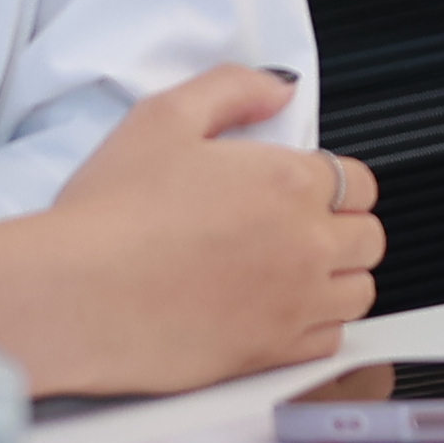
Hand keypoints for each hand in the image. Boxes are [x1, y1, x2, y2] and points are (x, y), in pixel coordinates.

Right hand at [0, 68, 380, 393]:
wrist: (74, 293)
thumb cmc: (111, 211)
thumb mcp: (164, 117)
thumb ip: (233, 89)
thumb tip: (278, 88)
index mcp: (290, 182)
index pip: (359, 182)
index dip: (333, 182)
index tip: (304, 189)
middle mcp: (306, 245)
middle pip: (369, 238)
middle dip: (342, 228)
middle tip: (298, 228)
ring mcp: (294, 304)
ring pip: (359, 292)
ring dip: (337, 278)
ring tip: (293, 270)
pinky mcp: (271, 354)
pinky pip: (329, 340)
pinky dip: (316, 326)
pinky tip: (279, 312)